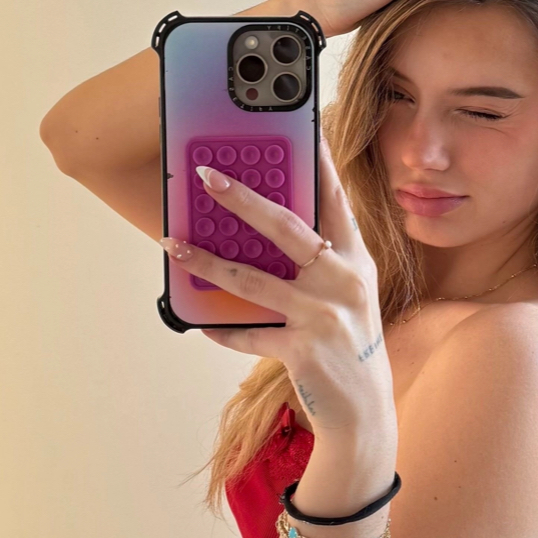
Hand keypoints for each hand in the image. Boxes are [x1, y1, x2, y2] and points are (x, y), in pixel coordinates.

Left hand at [160, 140, 394, 437]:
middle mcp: (343, 281)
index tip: (300, 128)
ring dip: (207, 260)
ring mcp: (324, 314)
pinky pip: (248, 333)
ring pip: (253, 278)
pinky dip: (222, 330)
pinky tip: (202, 324)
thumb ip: (318, 265)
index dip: (318, 163)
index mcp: (355, 261)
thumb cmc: (349, 347)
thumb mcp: (347, 298)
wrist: (364, 410)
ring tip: (174, 245)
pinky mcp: (303, 348)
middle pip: (285, 227)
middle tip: (207, 176)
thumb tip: (264, 233)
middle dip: (242, 199)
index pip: (334, 201)